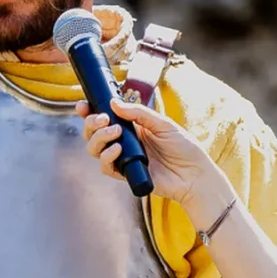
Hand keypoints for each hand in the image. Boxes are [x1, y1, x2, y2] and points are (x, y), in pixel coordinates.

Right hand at [78, 95, 228, 219]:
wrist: (193, 174)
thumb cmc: (183, 147)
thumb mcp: (162, 123)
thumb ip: (138, 113)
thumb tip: (113, 103)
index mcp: (132, 126)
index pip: (105, 118)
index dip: (90, 112)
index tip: (83, 105)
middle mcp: (123, 141)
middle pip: (94, 133)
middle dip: (91, 124)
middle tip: (103, 119)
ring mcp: (123, 158)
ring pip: (94, 149)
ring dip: (98, 138)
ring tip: (114, 132)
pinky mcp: (125, 174)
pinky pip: (105, 167)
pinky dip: (106, 156)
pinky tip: (117, 149)